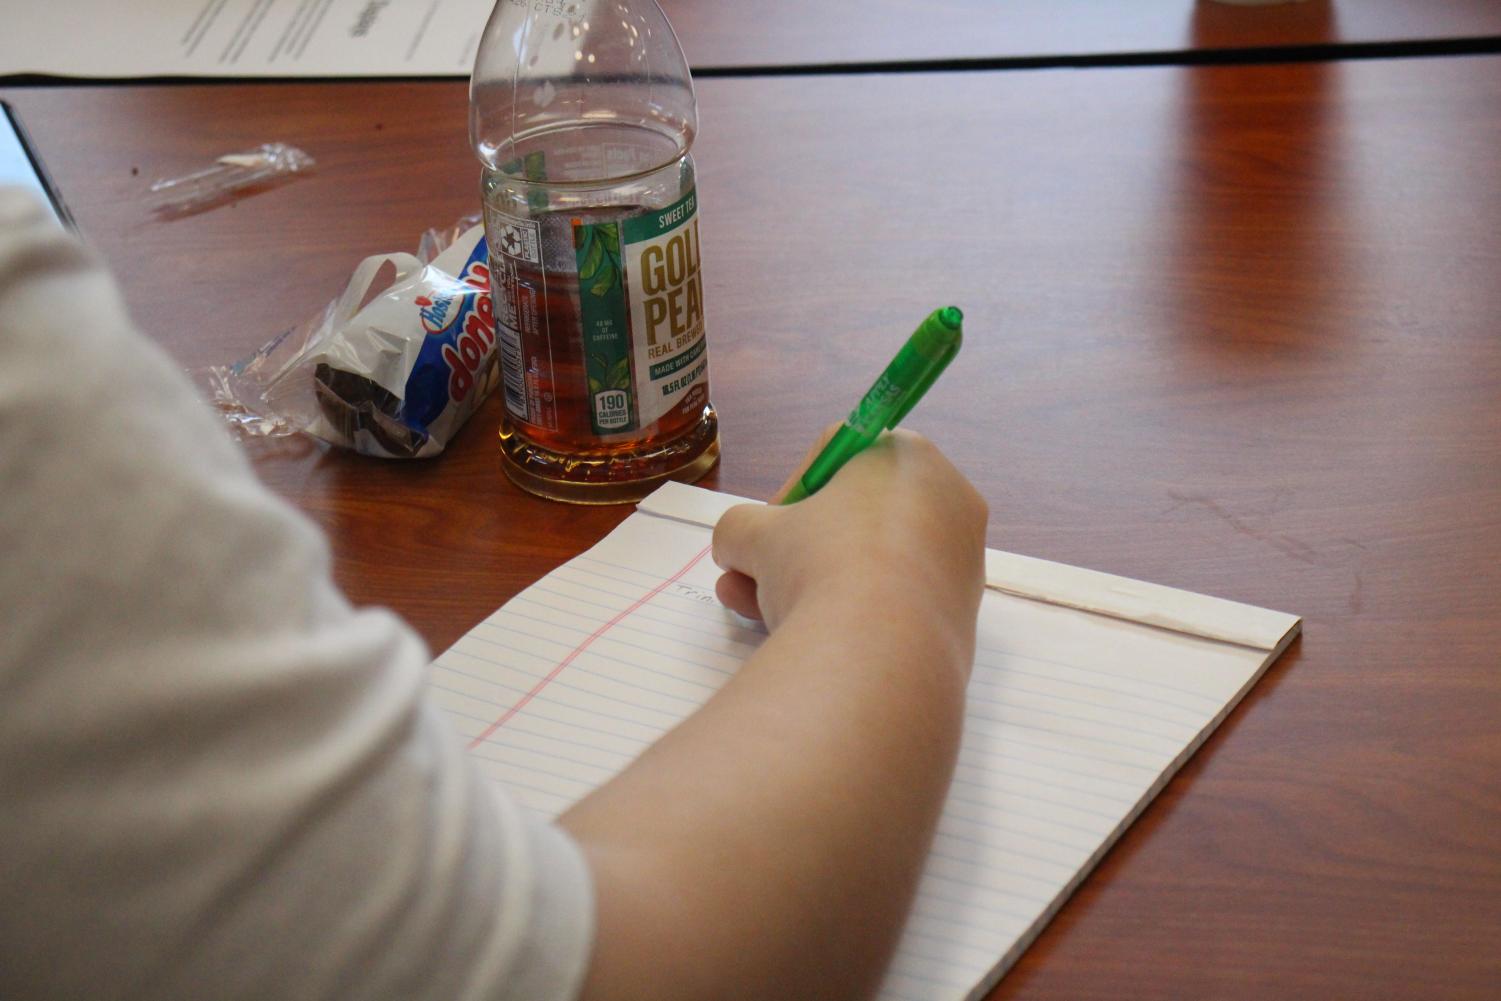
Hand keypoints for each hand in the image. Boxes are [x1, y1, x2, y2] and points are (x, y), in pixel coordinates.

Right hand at [711, 429, 987, 667]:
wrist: (880, 655)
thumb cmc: (820, 565)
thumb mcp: (754, 534)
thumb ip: (741, 527)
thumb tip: (738, 548)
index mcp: (908, 456)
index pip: (839, 457)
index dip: (789, 492)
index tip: (765, 528)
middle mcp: (947, 500)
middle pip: (855, 516)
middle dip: (792, 548)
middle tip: (751, 572)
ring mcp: (959, 561)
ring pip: (870, 563)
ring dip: (806, 582)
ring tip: (750, 608)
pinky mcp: (958, 614)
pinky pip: (894, 600)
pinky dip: (851, 611)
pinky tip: (799, 634)